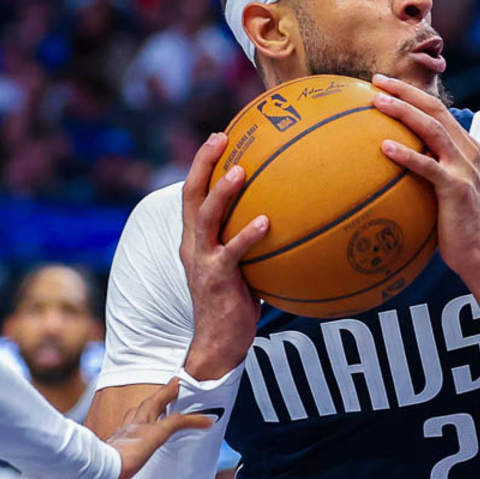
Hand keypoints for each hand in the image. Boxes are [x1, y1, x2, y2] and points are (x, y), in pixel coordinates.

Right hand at [67, 379, 212, 478]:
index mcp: (110, 451)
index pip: (124, 433)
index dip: (133, 427)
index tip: (141, 425)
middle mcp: (123, 435)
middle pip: (141, 410)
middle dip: (153, 399)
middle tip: (165, 390)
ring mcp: (136, 432)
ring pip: (156, 405)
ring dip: (169, 395)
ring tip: (179, 385)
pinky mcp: (150, 433)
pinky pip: (178, 422)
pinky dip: (195, 420)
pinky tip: (210, 419)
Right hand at [180, 133, 268, 379]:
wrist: (218, 343)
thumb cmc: (236, 303)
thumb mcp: (241, 265)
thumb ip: (252, 241)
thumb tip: (287, 218)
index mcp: (195, 239)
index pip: (193, 192)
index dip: (202, 163)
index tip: (220, 136)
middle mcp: (193, 244)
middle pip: (191, 194)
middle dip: (203, 163)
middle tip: (221, 137)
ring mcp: (203, 260)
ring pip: (206, 217)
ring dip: (222, 192)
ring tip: (240, 170)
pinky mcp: (217, 279)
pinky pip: (232, 252)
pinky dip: (247, 235)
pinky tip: (266, 221)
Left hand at [371, 74, 479, 284]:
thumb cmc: (459, 229)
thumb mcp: (447, 193)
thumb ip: (430, 173)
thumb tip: (396, 168)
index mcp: (467, 149)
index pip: (438, 111)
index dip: (412, 94)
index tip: (385, 85)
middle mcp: (468, 152)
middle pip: (435, 110)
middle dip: (405, 91)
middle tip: (376, 80)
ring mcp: (464, 169)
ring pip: (432, 129)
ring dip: (404, 111)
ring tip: (378, 102)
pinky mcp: (457, 188)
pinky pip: (428, 166)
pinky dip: (407, 154)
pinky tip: (384, 146)